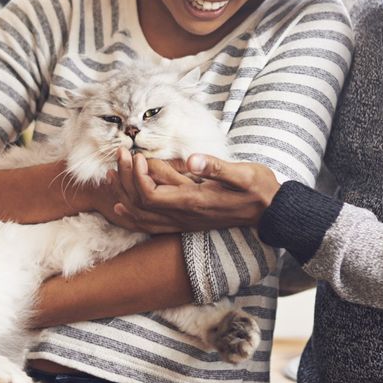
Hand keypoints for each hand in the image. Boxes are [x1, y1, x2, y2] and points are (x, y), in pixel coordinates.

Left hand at [110, 148, 280, 233]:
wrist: (272, 213)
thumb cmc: (259, 189)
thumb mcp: (243, 174)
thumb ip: (217, 167)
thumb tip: (194, 158)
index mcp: (194, 201)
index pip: (151, 195)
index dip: (137, 177)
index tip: (137, 155)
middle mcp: (185, 216)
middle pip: (140, 206)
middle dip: (124, 181)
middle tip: (120, 155)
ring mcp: (184, 223)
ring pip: (142, 219)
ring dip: (122, 197)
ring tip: (110, 177)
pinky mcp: (186, 223)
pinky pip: (151, 226)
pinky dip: (132, 218)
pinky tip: (121, 208)